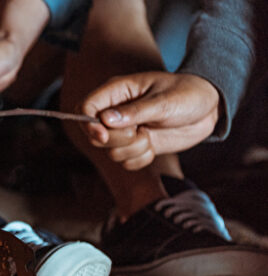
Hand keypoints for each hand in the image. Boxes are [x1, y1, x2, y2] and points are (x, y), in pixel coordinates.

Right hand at [81, 72, 219, 169]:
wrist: (210, 109)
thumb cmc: (188, 94)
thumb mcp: (164, 101)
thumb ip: (134, 111)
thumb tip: (105, 120)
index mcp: (117, 92)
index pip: (85, 107)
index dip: (88, 123)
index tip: (104, 134)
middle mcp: (116, 112)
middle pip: (94, 135)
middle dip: (117, 140)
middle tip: (139, 131)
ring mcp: (125, 131)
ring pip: (111, 152)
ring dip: (133, 149)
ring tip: (151, 135)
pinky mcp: (136, 146)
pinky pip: (127, 163)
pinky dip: (141, 159)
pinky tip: (154, 145)